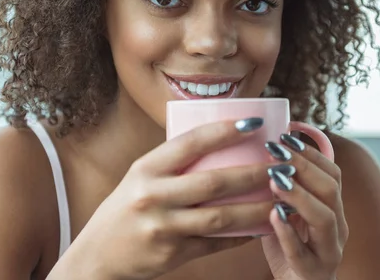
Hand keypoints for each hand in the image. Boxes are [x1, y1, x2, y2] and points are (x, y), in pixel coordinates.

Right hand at [60, 118, 272, 279]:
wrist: (97, 256)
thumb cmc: (127, 207)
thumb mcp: (142, 177)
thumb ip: (175, 163)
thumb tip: (224, 143)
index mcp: (146, 168)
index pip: (191, 142)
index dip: (225, 131)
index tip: (255, 123)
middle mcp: (152, 195)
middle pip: (214, 182)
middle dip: (254, 173)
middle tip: (282, 165)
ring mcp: (162, 227)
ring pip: (221, 217)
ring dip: (256, 208)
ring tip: (282, 198)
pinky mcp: (172, 254)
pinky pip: (215, 244)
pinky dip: (241, 236)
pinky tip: (261, 228)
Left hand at [261, 134, 348, 279]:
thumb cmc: (289, 250)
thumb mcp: (286, 214)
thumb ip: (280, 191)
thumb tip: (262, 154)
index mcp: (333, 209)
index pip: (332, 173)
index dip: (311, 153)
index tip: (285, 136)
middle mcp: (337, 227)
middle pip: (331, 189)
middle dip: (303, 166)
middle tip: (276, 152)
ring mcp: (329, 251)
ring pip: (325, 218)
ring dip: (299, 195)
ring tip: (274, 180)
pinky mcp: (314, 272)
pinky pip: (302, 252)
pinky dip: (287, 232)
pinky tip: (272, 216)